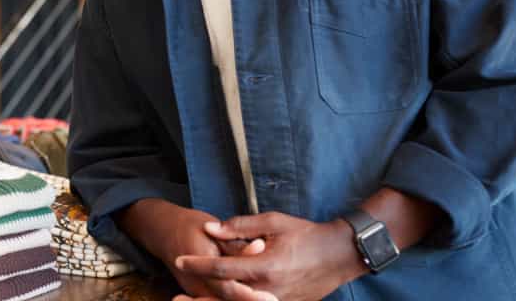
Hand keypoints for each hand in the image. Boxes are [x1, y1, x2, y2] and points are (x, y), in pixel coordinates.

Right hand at [117, 200, 268, 297]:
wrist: (163, 232)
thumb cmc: (188, 226)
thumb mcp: (211, 229)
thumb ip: (235, 243)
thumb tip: (260, 247)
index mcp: (199, 264)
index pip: (228, 286)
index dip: (249, 294)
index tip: (270, 297)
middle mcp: (196, 284)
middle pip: (226, 299)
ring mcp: (195, 290)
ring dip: (243, 299)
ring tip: (267, 299)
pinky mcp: (198, 292)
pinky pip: (218, 299)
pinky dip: (234, 298)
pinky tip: (253, 296)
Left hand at [173, 211, 365, 300]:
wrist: (340, 255)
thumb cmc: (307, 235)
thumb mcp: (274, 222)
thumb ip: (240, 226)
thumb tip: (210, 228)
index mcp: (266, 266)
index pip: (223, 269)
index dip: (199, 265)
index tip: (181, 260)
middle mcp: (269, 290)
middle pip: (226, 297)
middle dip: (199, 299)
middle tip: (175, 299)